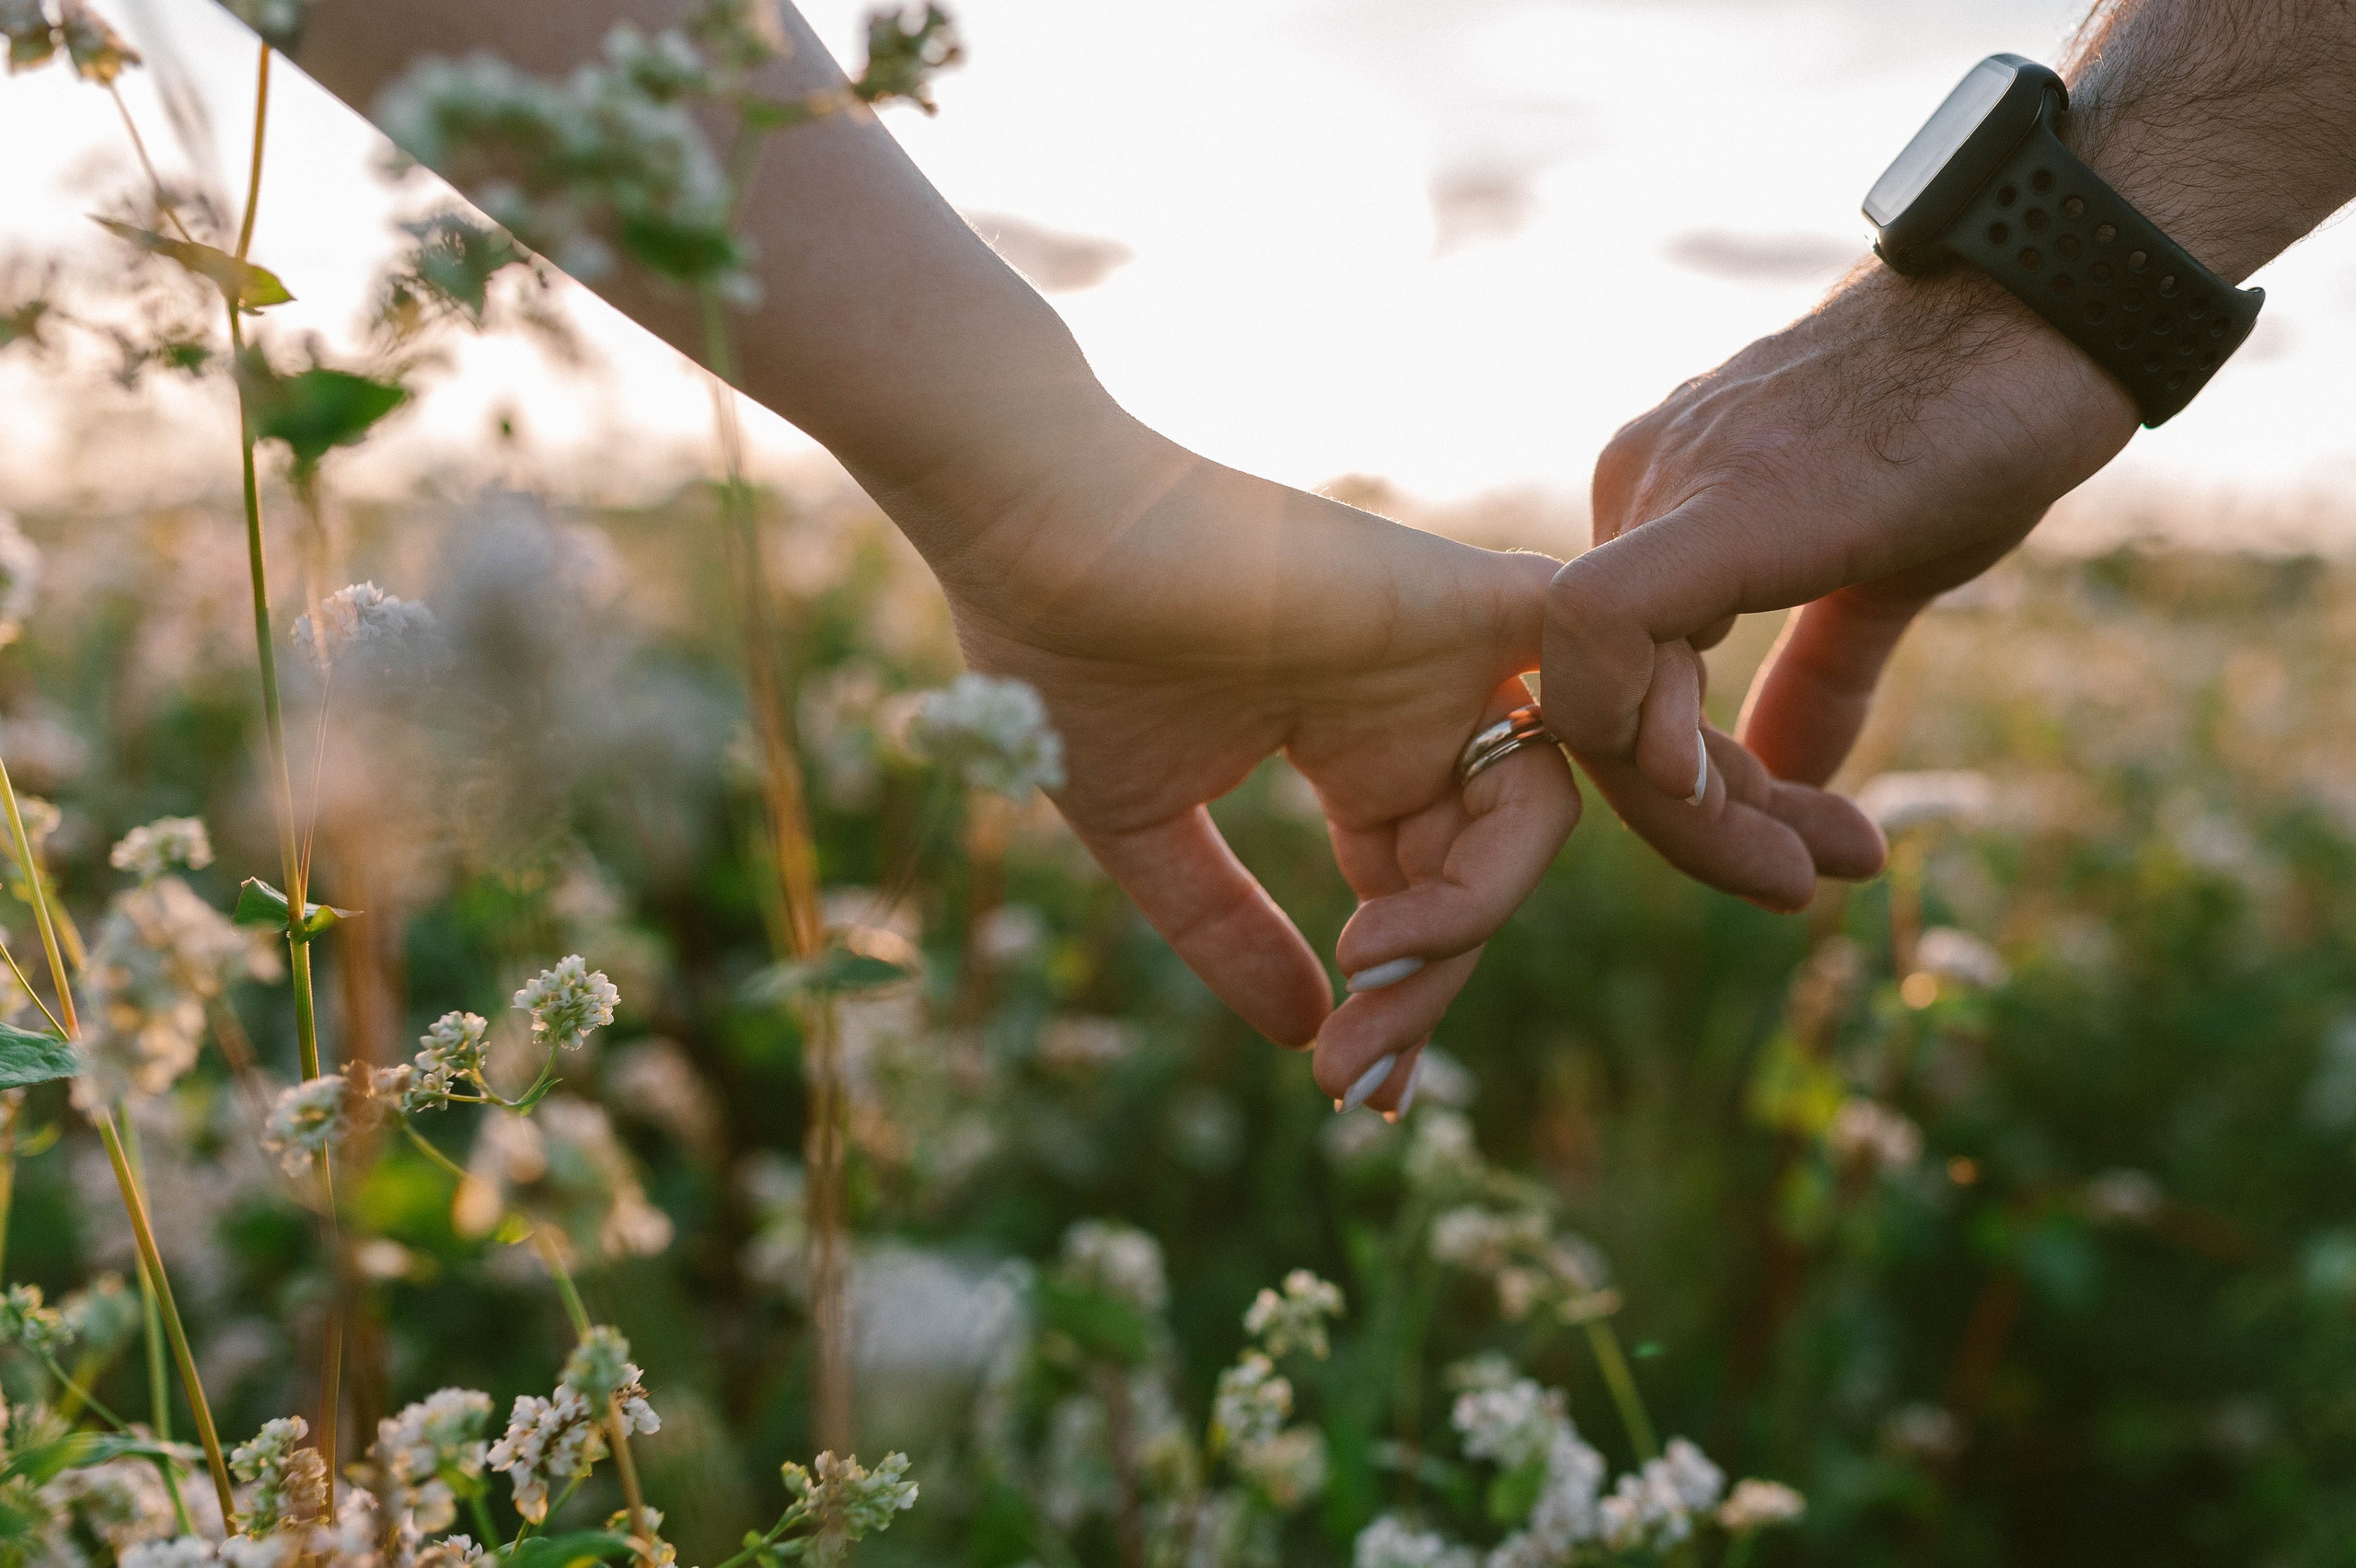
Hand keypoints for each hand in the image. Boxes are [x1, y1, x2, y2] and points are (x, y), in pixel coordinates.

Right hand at [927, 415, 1574, 1115]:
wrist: (1033, 535)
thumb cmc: (1066, 658)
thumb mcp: (1148, 831)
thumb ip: (1228, 926)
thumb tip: (1305, 1035)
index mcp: (1351, 749)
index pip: (1420, 890)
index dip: (1402, 994)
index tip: (1355, 1091)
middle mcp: (1414, 706)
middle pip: (1483, 870)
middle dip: (1431, 983)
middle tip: (1360, 1072)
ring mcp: (1448, 654)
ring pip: (1540, 806)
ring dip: (1475, 911)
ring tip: (1375, 967)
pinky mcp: (1470, 601)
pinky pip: (1610, 659)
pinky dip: (1630, 734)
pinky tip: (1526, 860)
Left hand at [1544, 264, 2139, 906]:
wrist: (2054, 305)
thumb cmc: (1976, 416)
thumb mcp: (1883, 570)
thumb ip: (1820, 671)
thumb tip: (1788, 775)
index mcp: (1661, 507)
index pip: (1619, 686)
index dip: (1687, 793)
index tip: (1788, 850)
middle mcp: (1635, 492)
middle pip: (1601, 704)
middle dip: (1692, 822)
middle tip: (1798, 877)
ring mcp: (1660, 486)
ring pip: (1596, 692)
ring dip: (1696, 813)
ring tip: (1811, 863)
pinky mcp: (1711, 500)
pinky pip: (1604, 629)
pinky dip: (1647, 731)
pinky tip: (1726, 791)